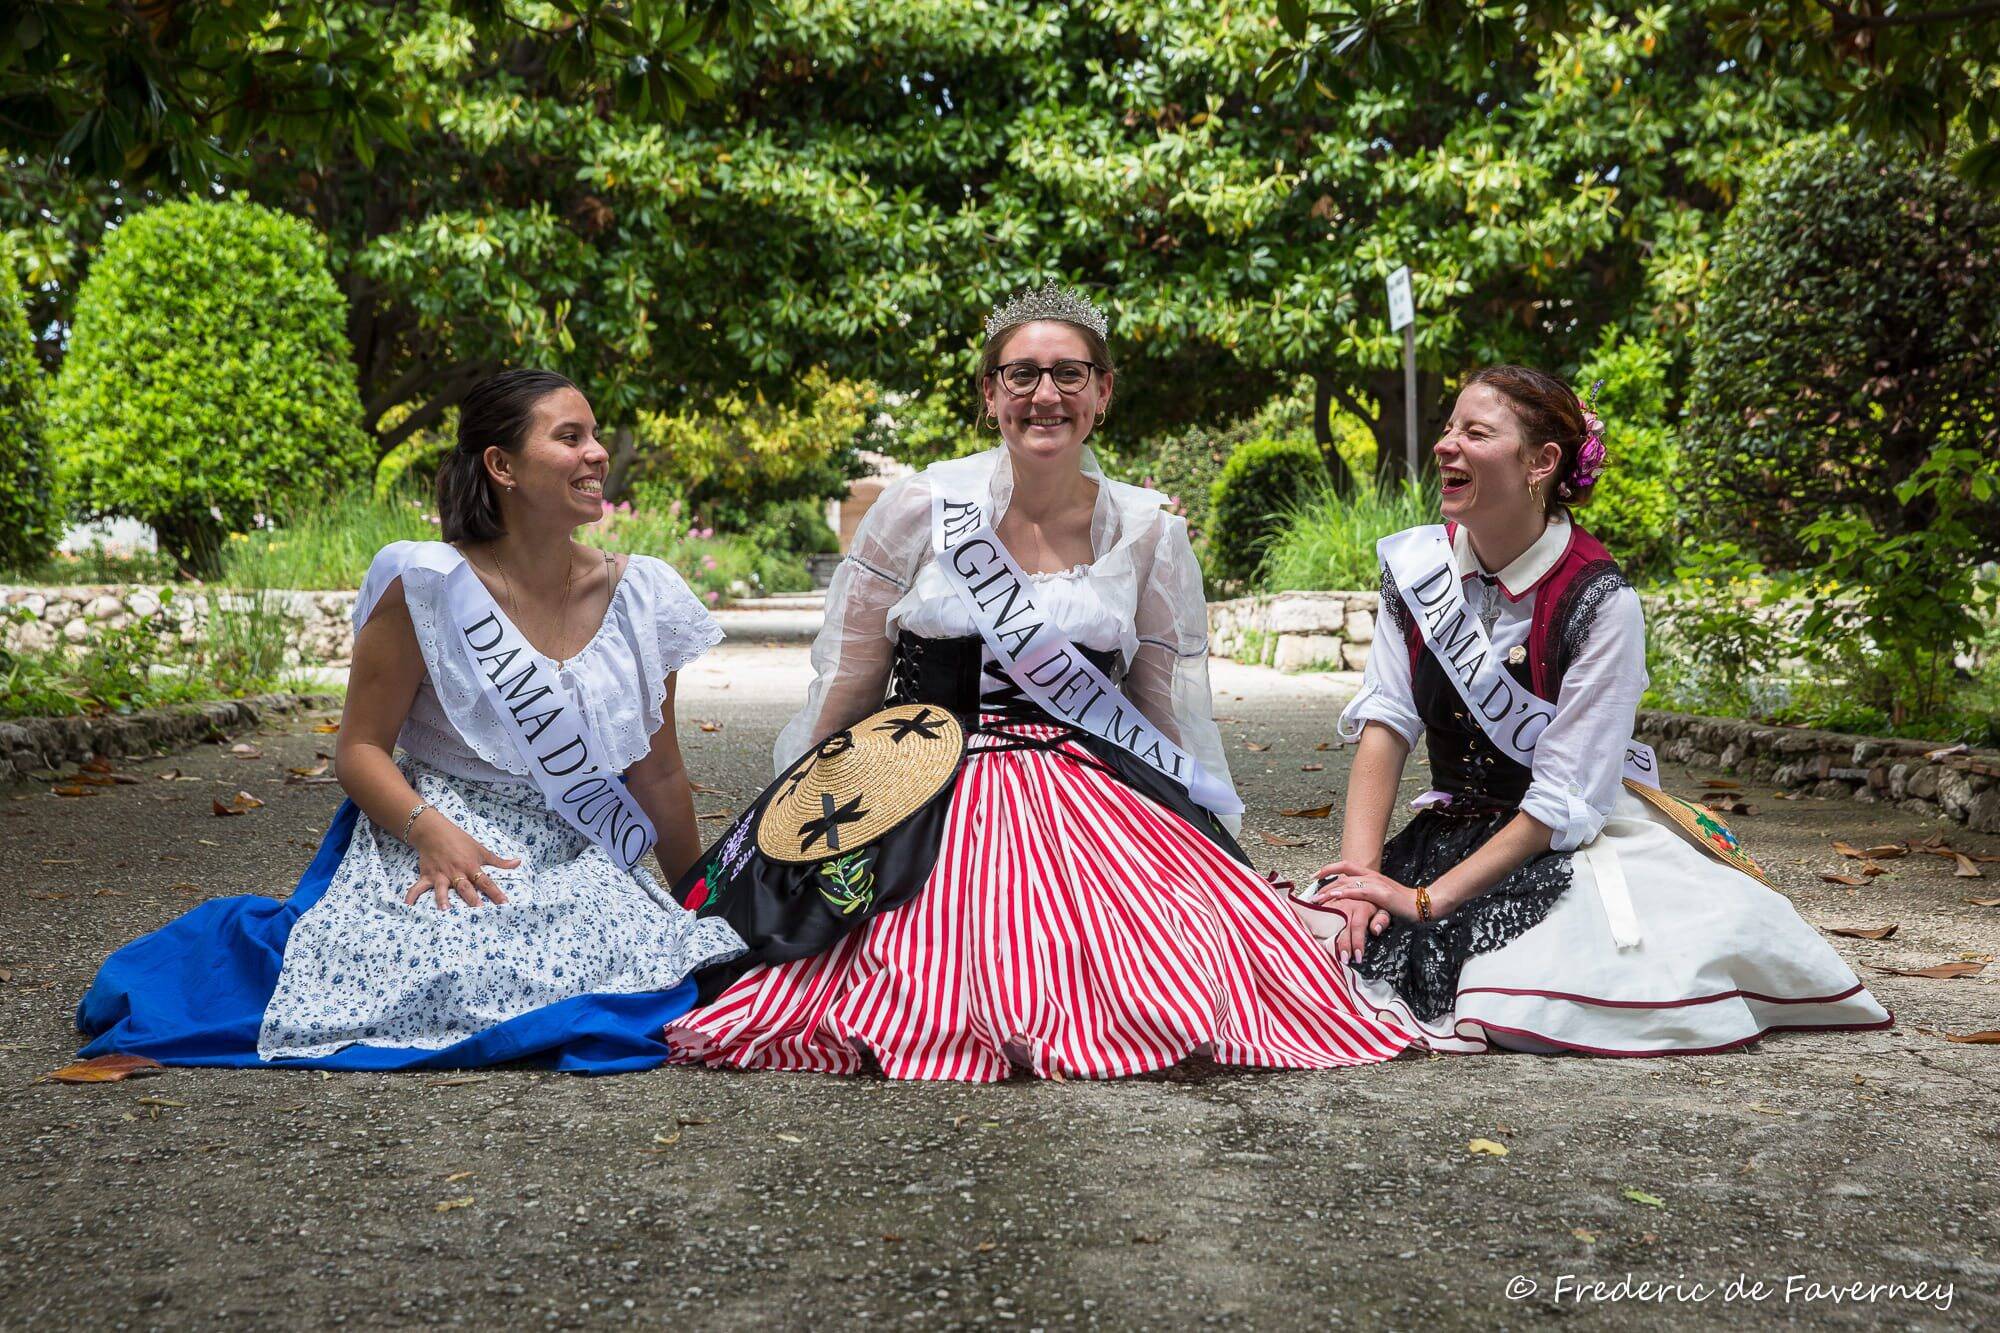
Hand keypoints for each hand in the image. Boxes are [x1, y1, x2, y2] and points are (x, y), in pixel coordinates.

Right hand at [404, 810, 519, 908]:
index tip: (504, 903)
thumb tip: (518, 863)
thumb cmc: (460, 841)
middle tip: (478, 910)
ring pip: (441, 889)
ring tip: (445, 911)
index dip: (496, 892)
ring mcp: (440, 875)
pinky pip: (418, 888)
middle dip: (471, 898)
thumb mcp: (481, 849)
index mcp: (471, 866)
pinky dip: (411, 896)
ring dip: (442, 899)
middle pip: (465, 887)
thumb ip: (498, 861)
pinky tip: (407, 907)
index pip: (486, 881)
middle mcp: (456, 872)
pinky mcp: (427, 875)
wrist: (434, 831)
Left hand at [1311, 860, 1431, 958]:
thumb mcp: (1381, 898)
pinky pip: (1358, 892)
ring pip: (1347, 883)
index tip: (1314, 875)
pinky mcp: (1381, 894)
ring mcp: (1376, 884)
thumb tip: (1352, 902)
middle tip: (1311, 894)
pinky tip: (1334, 897)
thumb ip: (1367, 897)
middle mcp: (1371, 876)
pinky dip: (1345, 894)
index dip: (1329, 869)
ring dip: (1329, 891)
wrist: (1422, 905)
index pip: (1345, 865)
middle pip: (1342, 875)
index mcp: (1371, 875)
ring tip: (1316, 899)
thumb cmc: (1403, 904)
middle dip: (1324, 883)